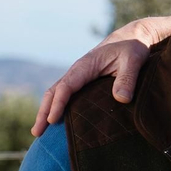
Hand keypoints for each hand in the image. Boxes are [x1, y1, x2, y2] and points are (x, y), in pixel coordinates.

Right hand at [32, 16, 170, 135]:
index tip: (52, 121)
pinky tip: (56, 121)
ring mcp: (79, 76)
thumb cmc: (133, 48)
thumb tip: (121, 99)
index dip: (58, 104)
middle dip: (43, 112)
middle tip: (37, 133)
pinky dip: (56, 106)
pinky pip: (66, 94)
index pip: (66, 87)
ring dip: (46, 111)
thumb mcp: (134, 61)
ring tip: (39, 132)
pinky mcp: (84, 80)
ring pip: (56, 93)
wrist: (134, 37)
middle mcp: (78, 70)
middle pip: (54, 92)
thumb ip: (128, 79)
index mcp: (86, 66)